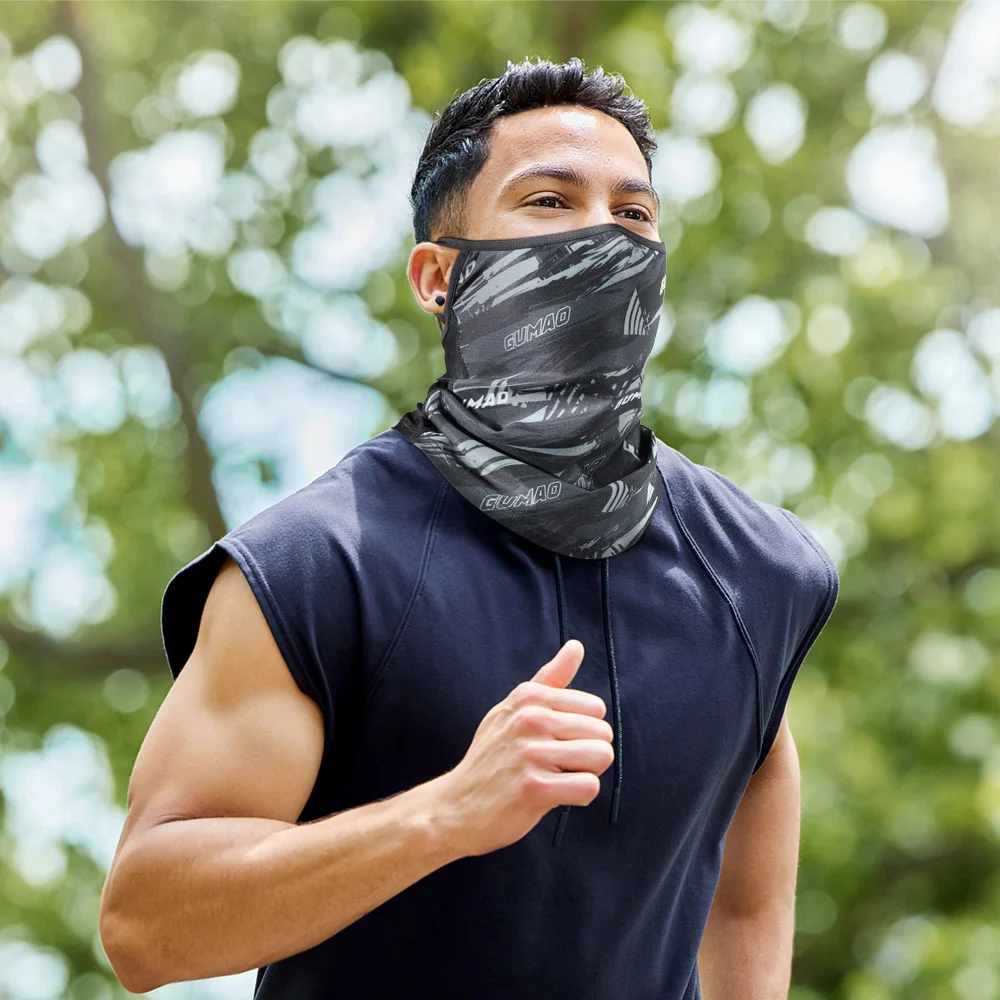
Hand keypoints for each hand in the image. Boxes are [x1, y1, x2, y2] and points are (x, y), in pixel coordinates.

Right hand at [430, 640, 612, 856]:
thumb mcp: (513, 709)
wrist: (456, 806)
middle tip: (554, 765)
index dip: (583, 731)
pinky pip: (589, 787)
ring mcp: (530, 753)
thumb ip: (550, 679)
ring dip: (584, 774)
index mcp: (528, 696)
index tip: (555, 742)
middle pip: (603, 733)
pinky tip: (553, 796)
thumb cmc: (492, 758)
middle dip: (587, 754)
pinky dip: (577, 797)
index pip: (595, 707)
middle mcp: (529, 718)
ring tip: (554, 778)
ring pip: (601, 757)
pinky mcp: (535, 788)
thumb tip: (577, 646)